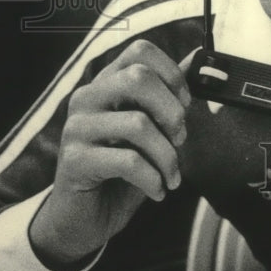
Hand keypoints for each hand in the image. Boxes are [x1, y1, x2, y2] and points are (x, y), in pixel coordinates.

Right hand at [30, 39, 190, 268]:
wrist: (83, 219)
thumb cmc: (121, 170)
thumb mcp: (150, 129)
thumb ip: (167, 94)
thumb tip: (197, 58)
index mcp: (107, 83)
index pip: (140, 51)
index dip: (172, 73)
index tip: (185, 104)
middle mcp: (87, 97)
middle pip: (138, 78)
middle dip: (171, 111)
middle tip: (180, 140)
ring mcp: (77, 127)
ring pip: (138, 124)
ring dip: (167, 156)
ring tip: (172, 175)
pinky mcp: (73, 160)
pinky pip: (128, 161)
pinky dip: (153, 179)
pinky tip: (158, 191)